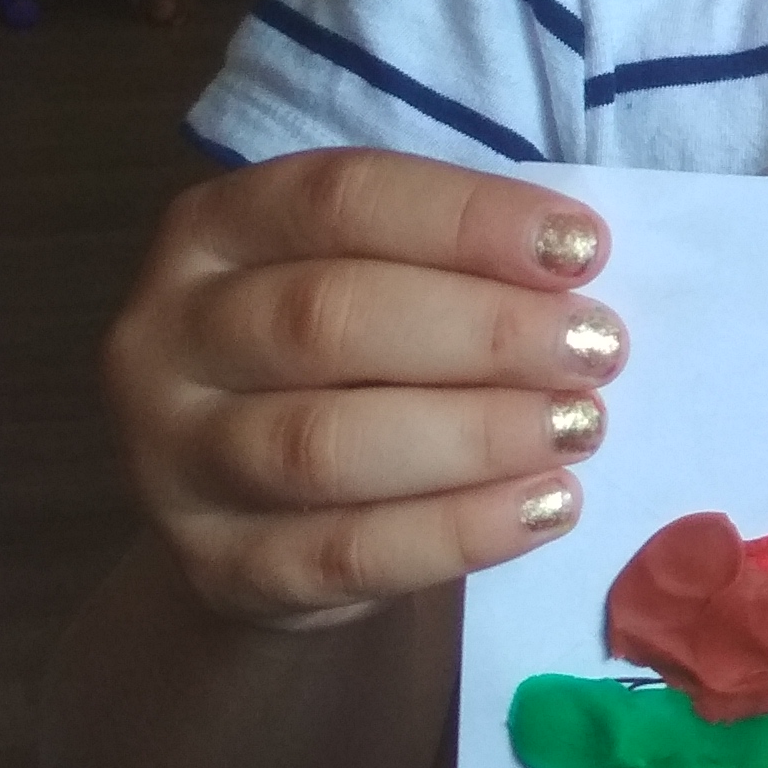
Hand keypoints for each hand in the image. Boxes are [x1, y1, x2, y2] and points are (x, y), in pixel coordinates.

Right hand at [103, 152, 624, 629]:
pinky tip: (547, 506)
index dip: (467, 220)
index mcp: (214, 229)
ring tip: (580, 426)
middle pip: (327, 319)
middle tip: (599, 347)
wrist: (262, 516)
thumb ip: (453, 264)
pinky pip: (346, 553)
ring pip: (326, 445)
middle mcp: (169, 335)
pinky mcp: (219, 566)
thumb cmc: (352, 362)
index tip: (583, 248)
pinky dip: (459, 530)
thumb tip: (580, 270)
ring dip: (475, 434)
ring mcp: (176, 460)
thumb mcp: (380, 279)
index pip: (338, 201)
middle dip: (484, 331)